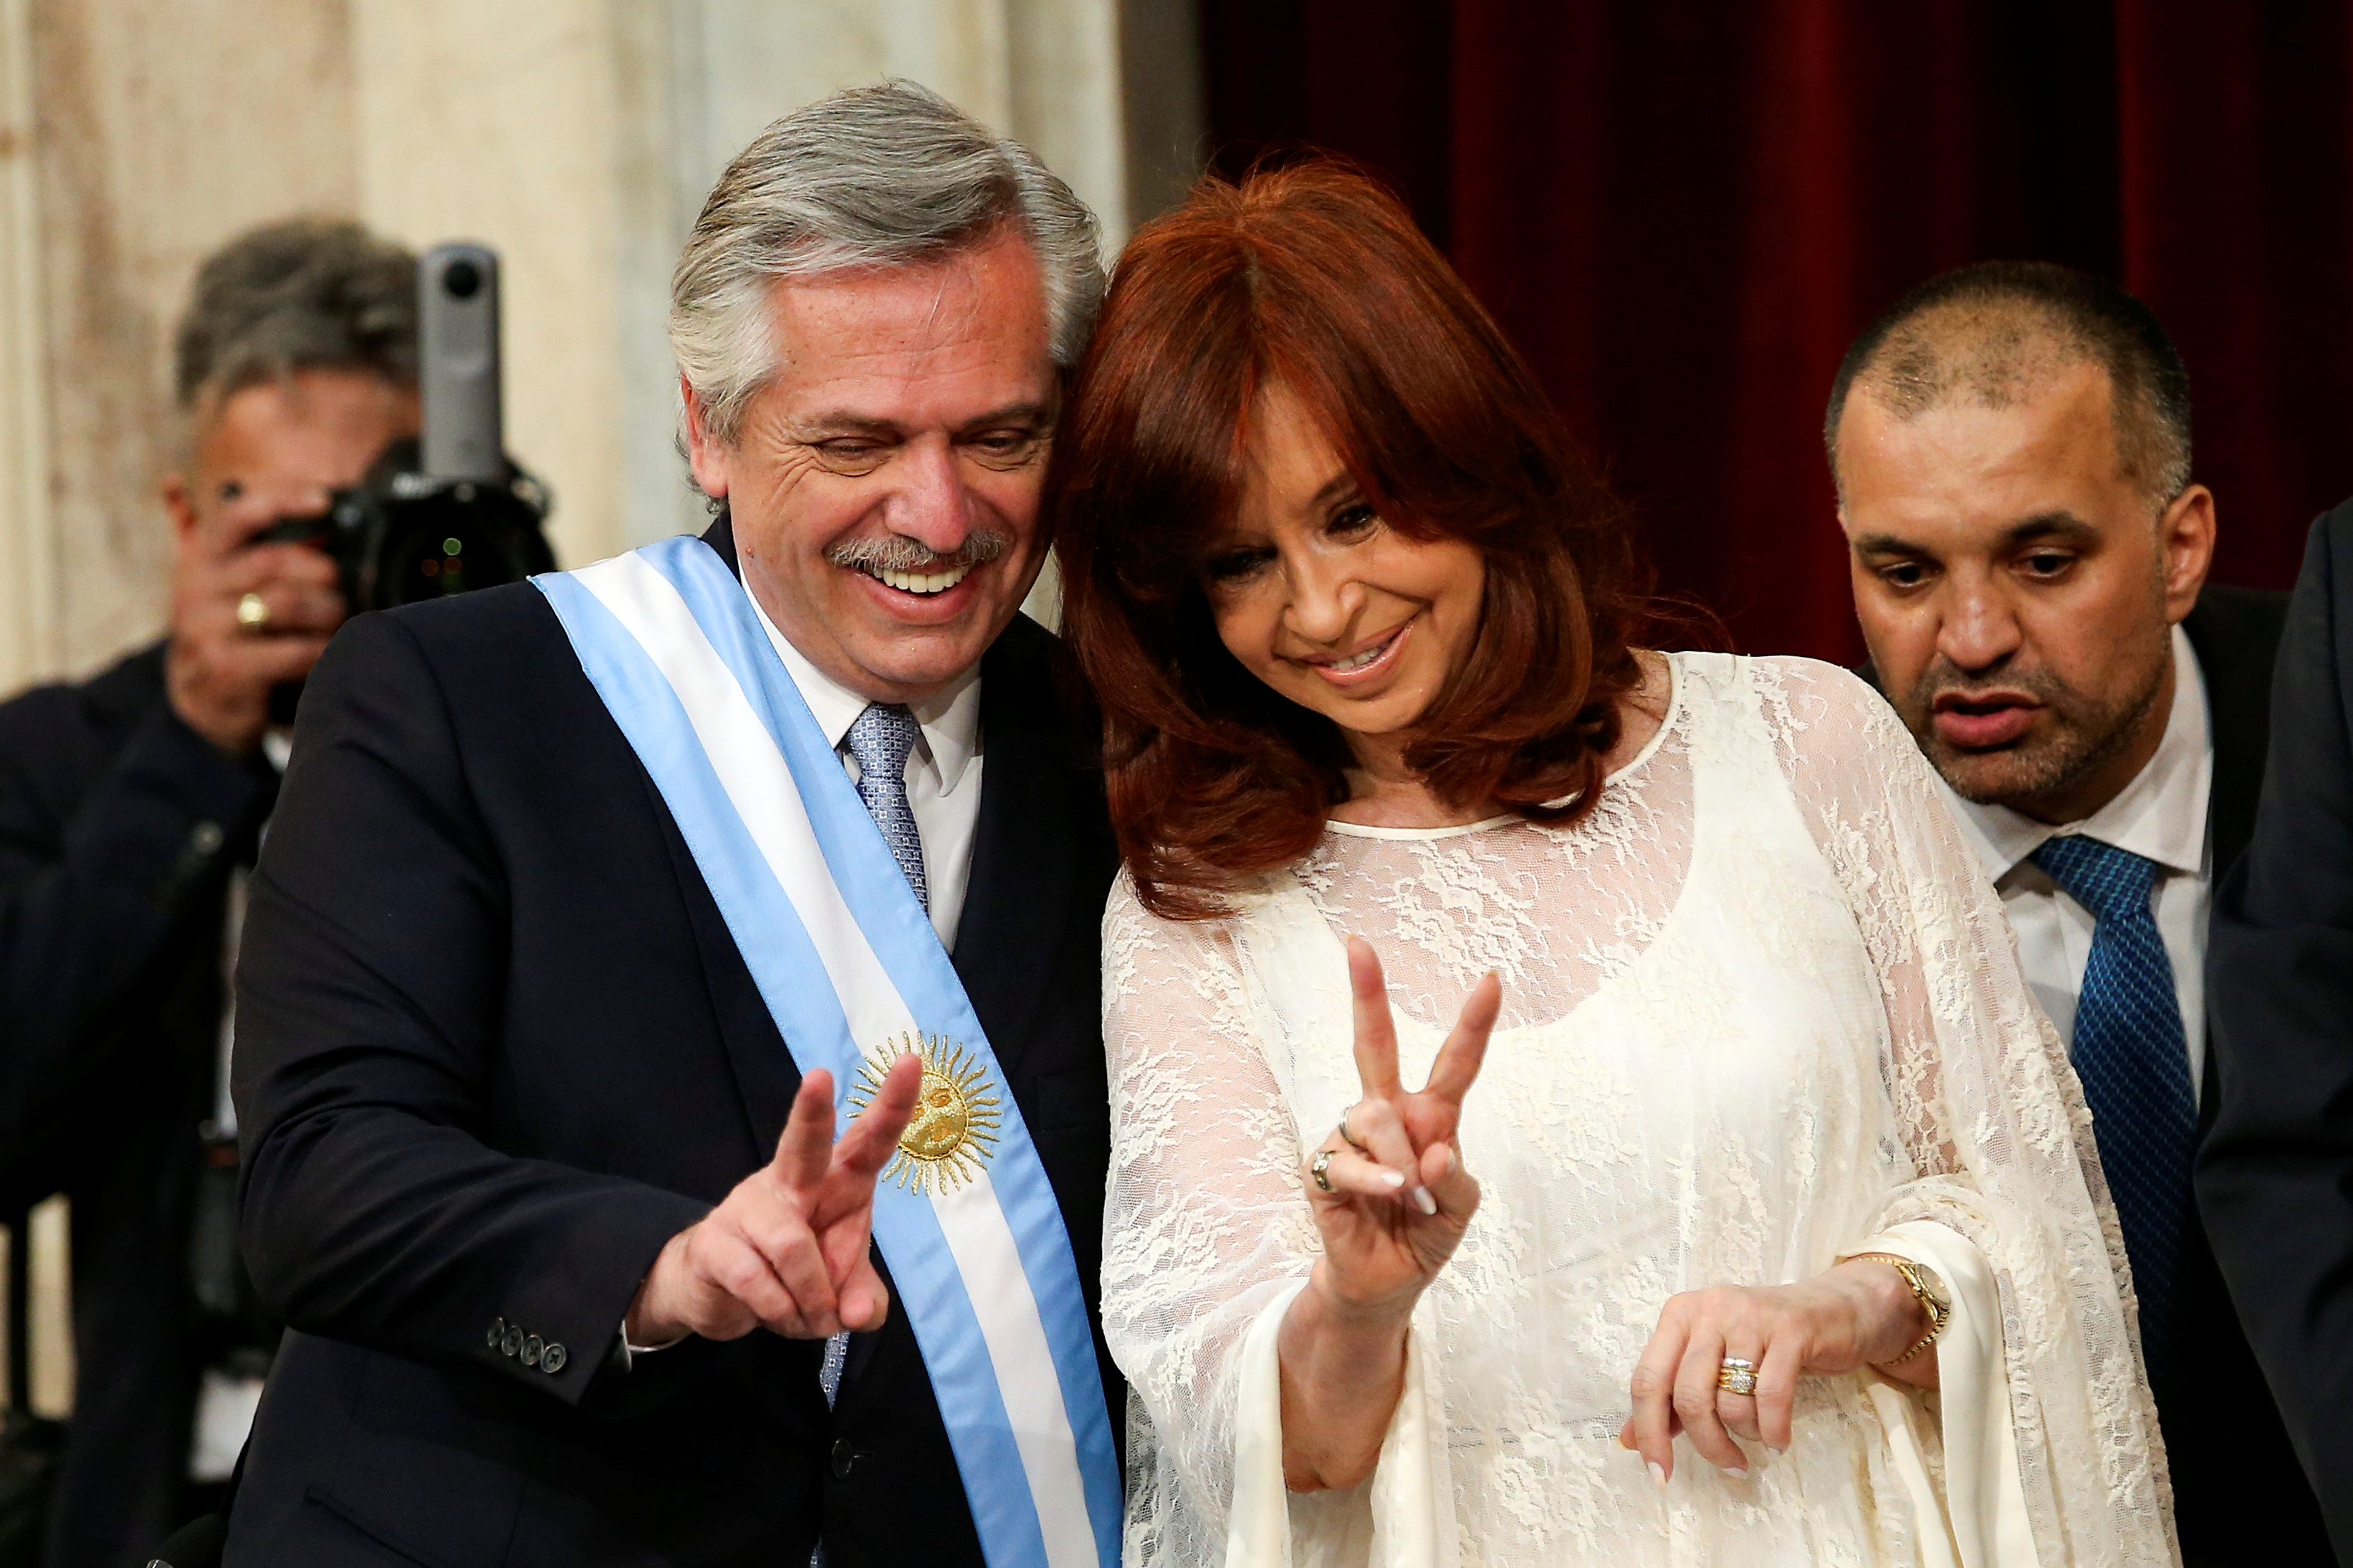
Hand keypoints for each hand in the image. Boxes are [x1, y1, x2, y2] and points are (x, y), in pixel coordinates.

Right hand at [164, 499, 344, 754]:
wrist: (202, 699)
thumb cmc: (228, 628)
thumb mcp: (214, 580)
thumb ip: (206, 535)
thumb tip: (170, 484)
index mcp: (201, 558)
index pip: (237, 516)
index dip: (281, 501)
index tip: (325, 500)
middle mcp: (196, 588)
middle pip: (274, 561)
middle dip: (321, 571)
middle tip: (343, 586)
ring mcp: (205, 629)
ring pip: (286, 603)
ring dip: (327, 611)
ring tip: (339, 620)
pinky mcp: (223, 668)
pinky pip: (291, 651)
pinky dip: (321, 650)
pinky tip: (330, 651)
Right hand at [626, 1054, 922, 1345]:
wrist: (717, 1294)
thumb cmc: (795, 1273)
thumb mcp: (841, 1290)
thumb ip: (862, 1299)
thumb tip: (857, 1314)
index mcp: (835, 1182)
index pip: (868, 1141)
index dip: (891, 1106)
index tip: (911, 1062)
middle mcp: (792, 1182)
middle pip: (803, 1142)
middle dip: (812, 1111)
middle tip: (818, 1075)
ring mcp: (748, 1207)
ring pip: (791, 1246)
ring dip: (811, 1297)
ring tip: (810, 1316)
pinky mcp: (714, 1240)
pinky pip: (757, 1280)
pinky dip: (779, 1311)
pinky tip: (777, 1313)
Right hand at [1303, 938, 1499, 1315]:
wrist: (1384, 1284)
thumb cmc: (1423, 1236)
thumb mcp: (1461, 1210)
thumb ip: (1456, 1176)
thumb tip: (1434, 1147)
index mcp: (1430, 1116)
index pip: (1454, 1062)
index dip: (1473, 1022)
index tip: (1493, 979)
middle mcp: (1388, 1114)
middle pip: (1375, 1043)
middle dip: (1366, 992)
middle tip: (1358, 944)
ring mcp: (1351, 1136)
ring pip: (1376, 1114)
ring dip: (1402, 1157)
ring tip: (1411, 1194)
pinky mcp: (1323, 1165)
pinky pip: (1350, 1158)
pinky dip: (1379, 1178)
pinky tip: (1395, 1193)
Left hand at [1617, 1260, 1930, 1482]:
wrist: (1835, 1309)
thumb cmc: (1763, 1342)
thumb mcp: (1712, 1360)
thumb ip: (1670, 1396)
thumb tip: (1631, 1442)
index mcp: (1678, 1315)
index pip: (1646, 1380)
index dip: (1649, 1434)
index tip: (1659, 1476)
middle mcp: (1707, 1309)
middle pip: (1687, 1395)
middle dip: (1707, 1444)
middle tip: (1730, 1466)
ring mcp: (1748, 1316)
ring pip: (1729, 1400)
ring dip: (1746, 1434)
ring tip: (1761, 1434)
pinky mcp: (1790, 1329)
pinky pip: (1771, 1397)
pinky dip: (1773, 1430)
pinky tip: (1779, 1439)